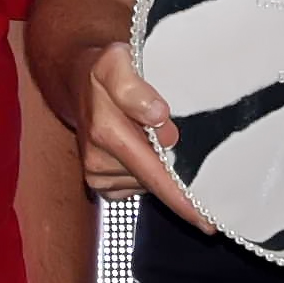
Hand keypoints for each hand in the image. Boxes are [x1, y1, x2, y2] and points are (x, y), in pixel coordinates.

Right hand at [72, 42, 214, 231]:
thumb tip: (157, 116)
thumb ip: (134, 87)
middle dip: (177, 180)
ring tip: (151, 137)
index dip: (181, 199)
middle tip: (193, 164)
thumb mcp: (117, 61)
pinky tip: (143, 151)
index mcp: (107, 133)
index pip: (154, 174)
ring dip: (160, 168)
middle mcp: (99, 159)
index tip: (205, 221)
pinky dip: (147, 174)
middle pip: (155, 182)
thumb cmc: (104, 72)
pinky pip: (135, 187)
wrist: (78, 82)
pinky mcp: (99, 182)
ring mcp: (98, 173)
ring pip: (148, 184)